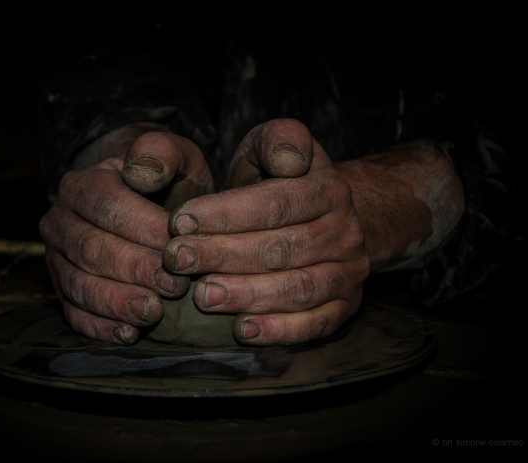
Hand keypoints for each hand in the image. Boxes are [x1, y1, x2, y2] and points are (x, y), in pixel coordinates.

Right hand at [40, 125, 213, 343]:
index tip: (178, 247)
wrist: (147, 204)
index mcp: (83, 184)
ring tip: (152, 314)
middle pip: (91, 249)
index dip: (142, 229)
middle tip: (173, 287)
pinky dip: (100, 327)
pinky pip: (73, 313)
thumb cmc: (166, 183)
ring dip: (116, 302)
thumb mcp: (174, 156)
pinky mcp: (63, 291)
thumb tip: (143, 170)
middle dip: (133, 270)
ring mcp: (57, 259)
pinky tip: (129, 334)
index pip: (107, 207)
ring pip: (78, 284)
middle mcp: (60, 221)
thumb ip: (162, 152)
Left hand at [162, 119, 369, 345]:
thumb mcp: (275, 145)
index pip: (276, 203)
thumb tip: (288, 160)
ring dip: (248, 294)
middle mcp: (345, 230)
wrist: (322, 215)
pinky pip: (317, 324)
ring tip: (203, 296)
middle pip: (282, 248)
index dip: (225, 214)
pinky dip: (281, 331)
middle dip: (224, 255)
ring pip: (299, 288)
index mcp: (327, 188)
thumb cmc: (279, 179)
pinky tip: (244, 330)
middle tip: (178, 261)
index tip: (178, 221)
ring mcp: (349, 271)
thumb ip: (278, 140)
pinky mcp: (346, 306)